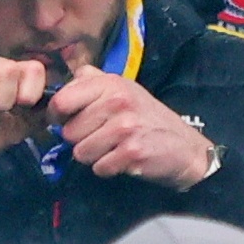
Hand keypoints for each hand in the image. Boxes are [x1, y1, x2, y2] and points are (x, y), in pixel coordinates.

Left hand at [46, 69, 220, 187]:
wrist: (186, 148)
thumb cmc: (147, 118)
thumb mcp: (123, 90)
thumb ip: (92, 81)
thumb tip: (67, 74)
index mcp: (110, 84)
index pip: (61, 101)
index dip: (57, 115)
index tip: (67, 120)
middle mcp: (118, 102)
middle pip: (68, 132)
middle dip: (80, 139)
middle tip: (102, 136)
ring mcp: (126, 127)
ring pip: (81, 152)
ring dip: (94, 155)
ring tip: (113, 147)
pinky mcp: (133, 152)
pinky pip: (99, 167)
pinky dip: (107, 168)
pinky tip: (123, 159)